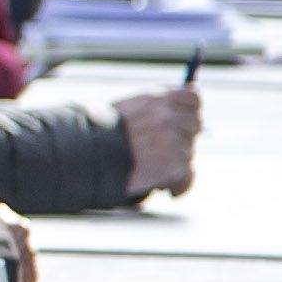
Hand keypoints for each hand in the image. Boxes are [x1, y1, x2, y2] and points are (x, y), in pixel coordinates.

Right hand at [111, 83, 199, 199]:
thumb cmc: (104, 136)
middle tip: (168, 151)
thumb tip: (192, 90)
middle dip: (185, 139)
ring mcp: (171, 139)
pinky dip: (180, 185)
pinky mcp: (172, 163)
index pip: (193, 98)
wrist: (86, 158)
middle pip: (195, 125)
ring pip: (189, 152)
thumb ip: (159, 104)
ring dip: (176, 164)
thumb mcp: (130, 109)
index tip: (186, 122)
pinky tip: (169, 190)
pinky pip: (188, 174)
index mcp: (155, 98)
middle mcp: (166, 116)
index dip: (192, 111)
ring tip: (157, 173)